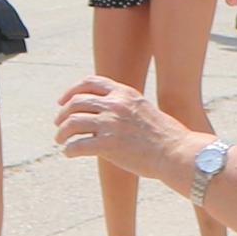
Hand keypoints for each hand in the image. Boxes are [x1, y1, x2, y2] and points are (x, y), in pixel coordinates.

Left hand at [53, 74, 189, 179]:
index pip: (90, 82)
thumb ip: (124, 107)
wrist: (177, 152)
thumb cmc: (166, 136)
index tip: (63, 101)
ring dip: (62, 132)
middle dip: (63, 113)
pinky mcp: (108, 145)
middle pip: (76, 102)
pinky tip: (69, 153)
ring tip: (60, 140)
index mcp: (125, 93)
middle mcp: (115, 105)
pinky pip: (77, 146)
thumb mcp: (144, 110)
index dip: (72, 90)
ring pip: (72, 123)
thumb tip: (104, 116)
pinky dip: (69, 150)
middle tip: (59, 124)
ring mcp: (111, 124)